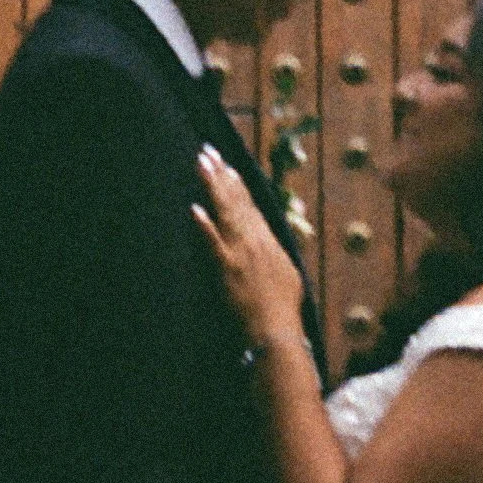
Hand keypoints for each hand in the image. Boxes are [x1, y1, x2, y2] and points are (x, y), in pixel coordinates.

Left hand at [192, 146, 306, 350]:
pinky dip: (204, 226)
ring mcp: (239, 253)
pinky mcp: (226, 270)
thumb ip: (276, 254)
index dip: (236, 184)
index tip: (226, 166)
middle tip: (208, 151)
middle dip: (221, 175)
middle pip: (235, 201)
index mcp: (268, 240)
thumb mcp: (287, 274)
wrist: (275, 331)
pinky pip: (213, 244)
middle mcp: (254, 241)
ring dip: (212, 187)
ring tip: (201, 165)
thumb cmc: (282, 308)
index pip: (250, 205)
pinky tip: (194, 209)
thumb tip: (270, 241)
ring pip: (224, 213)